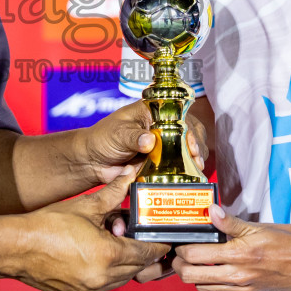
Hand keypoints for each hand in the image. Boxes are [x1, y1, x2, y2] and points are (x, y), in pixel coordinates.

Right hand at [13, 175, 169, 290]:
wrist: (17, 248)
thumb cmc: (48, 225)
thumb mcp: (86, 206)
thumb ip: (113, 193)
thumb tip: (130, 175)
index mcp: (109, 254)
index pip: (147, 253)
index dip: (158, 245)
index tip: (165, 239)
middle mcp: (103, 277)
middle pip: (137, 268)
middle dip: (143, 253)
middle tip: (144, 237)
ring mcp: (91, 289)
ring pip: (123, 278)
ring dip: (128, 263)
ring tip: (121, 243)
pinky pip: (106, 284)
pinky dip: (111, 272)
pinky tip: (103, 254)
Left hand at [76, 100, 210, 184]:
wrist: (93, 162)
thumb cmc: (102, 138)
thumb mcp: (117, 133)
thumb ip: (132, 137)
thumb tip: (149, 141)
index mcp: (153, 112)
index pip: (178, 115)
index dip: (188, 128)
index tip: (190, 144)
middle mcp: (162, 127)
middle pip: (189, 132)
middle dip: (196, 145)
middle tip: (197, 159)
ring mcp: (164, 146)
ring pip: (187, 150)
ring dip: (193, 159)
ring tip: (196, 169)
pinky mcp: (162, 163)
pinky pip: (178, 167)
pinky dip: (185, 172)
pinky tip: (189, 178)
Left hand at [172, 206, 290, 290]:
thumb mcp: (261, 227)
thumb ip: (232, 223)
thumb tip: (210, 211)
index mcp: (240, 254)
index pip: (195, 256)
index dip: (181, 249)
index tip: (178, 239)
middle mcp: (239, 274)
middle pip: (192, 277)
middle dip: (180, 265)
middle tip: (179, 252)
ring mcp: (244, 287)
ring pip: (203, 287)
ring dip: (193, 275)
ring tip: (194, 260)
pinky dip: (211, 281)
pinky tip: (214, 268)